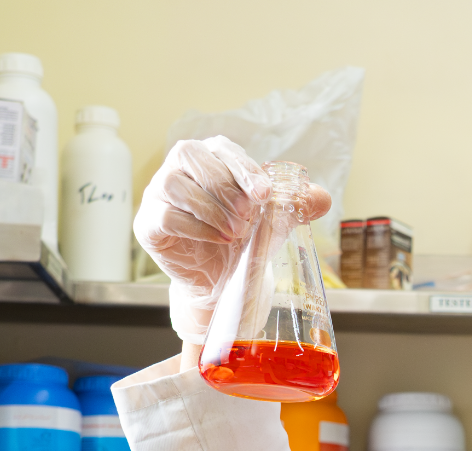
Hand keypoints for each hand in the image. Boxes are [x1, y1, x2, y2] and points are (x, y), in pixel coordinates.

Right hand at [136, 137, 331, 345]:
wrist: (222, 280)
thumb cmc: (244, 240)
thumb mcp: (274, 221)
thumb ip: (296, 205)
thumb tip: (323, 198)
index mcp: (211, 156)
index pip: (222, 149)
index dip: (243, 169)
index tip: (264, 194)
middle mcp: (180, 168)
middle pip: (191, 157)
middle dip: (224, 187)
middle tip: (247, 217)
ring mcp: (158, 194)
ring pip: (175, 184)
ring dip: (210, 209)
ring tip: (235, 233)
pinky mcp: (148, 223)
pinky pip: (165, 215)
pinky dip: (194, 228)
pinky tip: (217, 241)